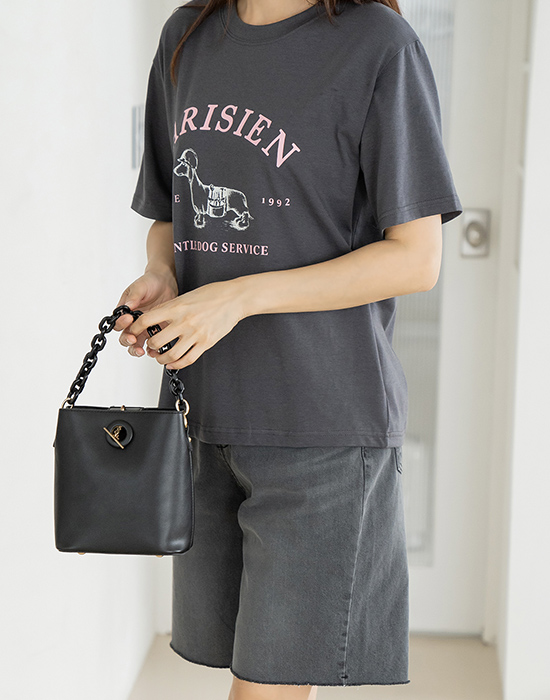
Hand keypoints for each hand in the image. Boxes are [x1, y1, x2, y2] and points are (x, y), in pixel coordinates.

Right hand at [114, 267, 178, 356]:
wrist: (166, 283)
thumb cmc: (149, 282)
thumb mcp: (141, 286)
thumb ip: (134, 296)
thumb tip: (127, 305)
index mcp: (125, 312)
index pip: (118, 323)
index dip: (121, 323)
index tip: (129, 318)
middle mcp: (133, 322)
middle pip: (125, 337)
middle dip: (128, 340)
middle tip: (133, 339)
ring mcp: (144, 328)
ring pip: (136, 344)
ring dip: (137, 349)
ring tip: (142, 350)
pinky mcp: (156, 331)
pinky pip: (152, 345)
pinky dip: (152, 350)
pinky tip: (156, 350)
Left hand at [126, 278, 246, 368]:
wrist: (234, 298)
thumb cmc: (212, 294)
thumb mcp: (186, 296)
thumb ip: (171, 309)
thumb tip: (156, 320)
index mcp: (176, 307)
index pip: (147, 320)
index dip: (135, 329)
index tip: (134, 332)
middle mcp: (184, 321)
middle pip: (156, 342)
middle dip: (149, 346)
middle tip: (150, 347)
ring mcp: (195, 334)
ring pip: (170, 355)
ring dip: (161, 359)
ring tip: (160, 357)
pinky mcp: (206, 343)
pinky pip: (187, 359)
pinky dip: (176, 364)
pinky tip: (172, 363)